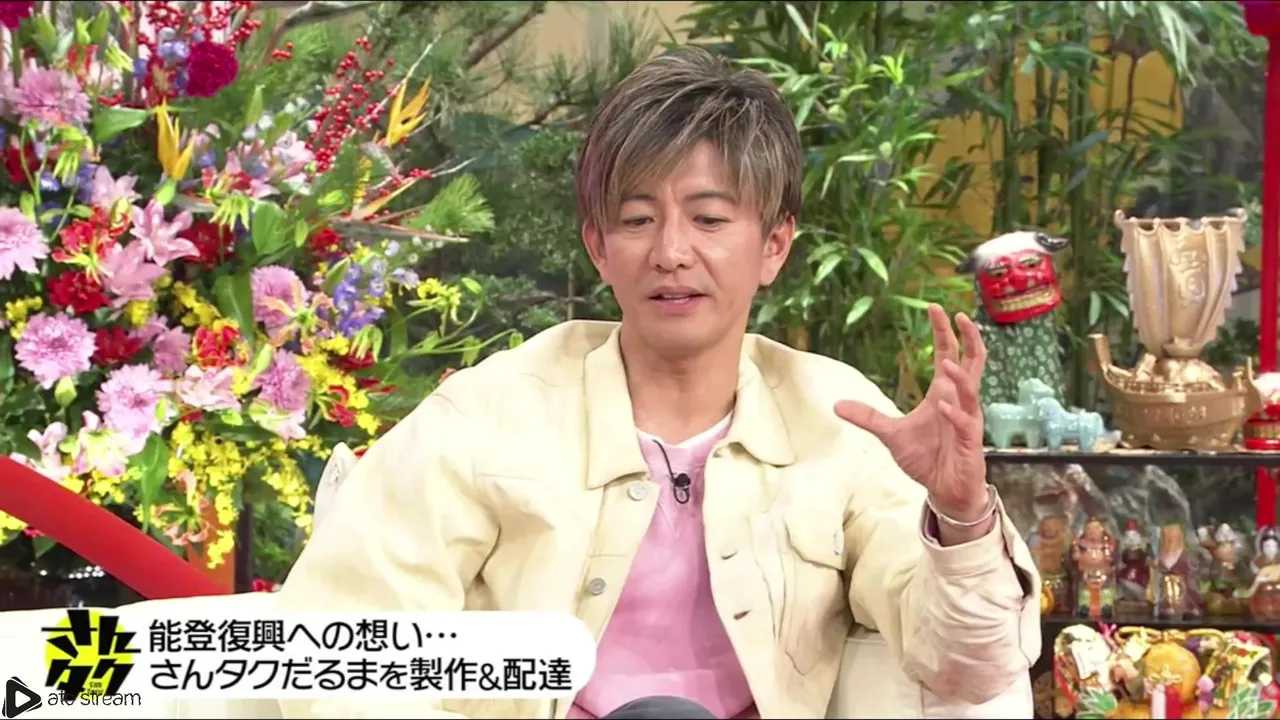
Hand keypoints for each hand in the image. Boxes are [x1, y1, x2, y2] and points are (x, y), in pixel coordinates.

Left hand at [834, 303, 988, 521]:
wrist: (945, 489)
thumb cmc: (926, 458)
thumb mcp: (891, 434)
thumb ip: (868, 417)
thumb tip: (836, 405)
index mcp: (942, 393)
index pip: (948, 354)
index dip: (945, 331)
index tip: (935, 307)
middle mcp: (959, 401)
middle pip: (971, 361)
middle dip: (967, 338)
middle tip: (959, 315)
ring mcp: (967, 419)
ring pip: (971, 389)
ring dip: (959, 375)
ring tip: (945, 363)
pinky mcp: (970, 441)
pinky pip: (964, 422)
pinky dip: (954, 413)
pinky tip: (941, 405)